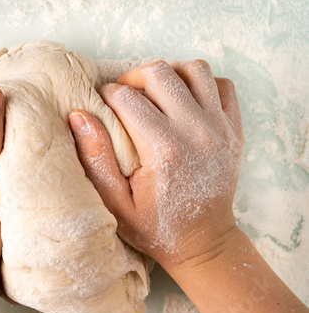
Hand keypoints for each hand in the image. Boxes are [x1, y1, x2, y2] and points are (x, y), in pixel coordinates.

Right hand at [69, 60, 243, 268]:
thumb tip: (79, 115)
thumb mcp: (115, 203)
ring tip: (154, 93)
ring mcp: (219, 128)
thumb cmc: (155, 227)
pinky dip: (202, 84)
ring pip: (194, 69)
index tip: (102, 103)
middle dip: (133, 78)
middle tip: (124, 96)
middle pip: (160, 73)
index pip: (127, 97)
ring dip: (169, 75)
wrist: (203, 243)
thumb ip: (96, 159)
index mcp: (163, 150)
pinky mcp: (233, 130)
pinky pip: (221, 85)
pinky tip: (185, 101)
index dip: (106, 94)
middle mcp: (195, 132)